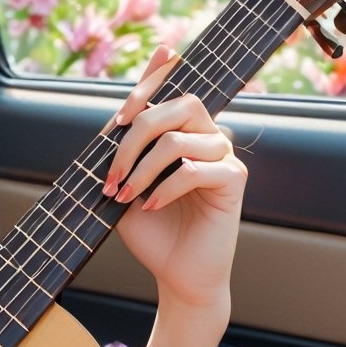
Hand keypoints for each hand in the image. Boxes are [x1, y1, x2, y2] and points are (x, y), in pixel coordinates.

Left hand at [103, 44, 244, 315]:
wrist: (176, 273)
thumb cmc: (150, 229)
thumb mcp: (124, 182)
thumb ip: (123, 148)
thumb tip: (118, 113)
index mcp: (183, 130)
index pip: (173, 88)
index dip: (156, 73)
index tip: (136, 83)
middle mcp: (208, 134)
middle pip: (176, 106)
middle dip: (134, 137)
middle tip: (111, 174)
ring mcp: (224, 154)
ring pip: (179, 140)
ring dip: (141, 170)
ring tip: (124, 197)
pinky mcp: (234, 179)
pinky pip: (195, 170)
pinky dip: (164, 188)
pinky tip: (151, 207)